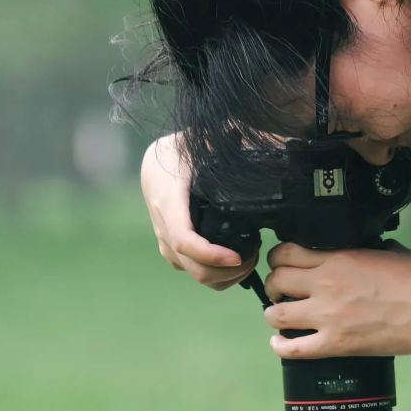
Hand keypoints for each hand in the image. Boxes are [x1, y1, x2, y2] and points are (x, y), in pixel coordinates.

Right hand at [141, 134, 258, 289]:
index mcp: (169, 199)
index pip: (184, 239)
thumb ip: (220, 139)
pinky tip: (235, 265)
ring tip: (249, 262)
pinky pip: (190, 269)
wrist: (156, 161)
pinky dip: (214, 275)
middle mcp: (163, 225)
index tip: (238, 256)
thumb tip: (240, 132)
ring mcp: (165, 239)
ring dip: (222, 277)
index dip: (210, 254)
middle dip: (225, 272)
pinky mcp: (170, 246)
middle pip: (191, 265)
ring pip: (191, 272)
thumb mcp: (196, 141)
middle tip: (254, 259)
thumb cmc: (179, 149)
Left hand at [263, 241, 410, 357]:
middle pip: (275, 281)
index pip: (286, 253)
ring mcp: (327, 317)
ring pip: (276, 315)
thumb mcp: (384, 249)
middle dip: (273, 285)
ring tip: (281, 315)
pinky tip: (281, 343)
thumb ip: (359, 248)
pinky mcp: (335, 344)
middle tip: (281, 291)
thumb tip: (352, 249)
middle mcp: (324, 285)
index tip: (282, 263)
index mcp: (336, 259)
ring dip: (273, 314)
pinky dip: (281, 346)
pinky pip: (294, 349)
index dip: (278, 258)